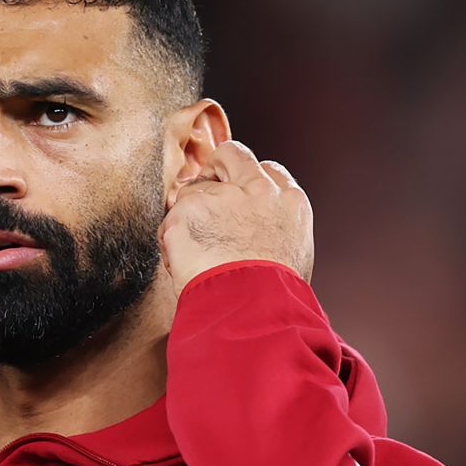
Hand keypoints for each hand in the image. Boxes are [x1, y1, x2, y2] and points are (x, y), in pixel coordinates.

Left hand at [158, 140, 313, 292]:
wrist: (253, 312)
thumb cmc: (275, 300)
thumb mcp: (295, 258)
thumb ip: (277, 232)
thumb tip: (261, 237)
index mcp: (290, 202)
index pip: (268, 171)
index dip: (246, 182)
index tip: (237, 197)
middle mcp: (259, 190)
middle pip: (231, 153)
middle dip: (215, 169)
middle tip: (204, 199)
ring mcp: (223, 196)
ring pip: (194, 190)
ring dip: (189, 216)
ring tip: (195, 255)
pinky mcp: (189, 209)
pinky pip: (170, 218)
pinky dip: (171, 239)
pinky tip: (183, 264)